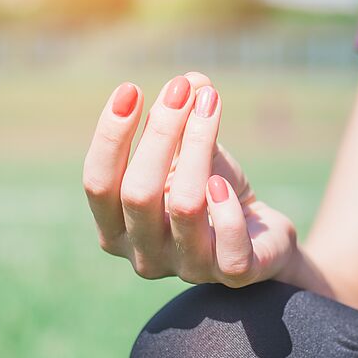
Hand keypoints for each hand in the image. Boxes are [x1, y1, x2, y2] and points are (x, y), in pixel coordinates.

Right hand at [83, 72, 297, 287]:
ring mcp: (188, 270)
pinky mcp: (233, 275)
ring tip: (211, 104)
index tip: (131, 89)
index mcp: (116, 229)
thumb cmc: (211, 190)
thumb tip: (192, 82)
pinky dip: (226, 208)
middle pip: (138, 193)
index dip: (110, 136)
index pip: (97, 185)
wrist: (260, 234)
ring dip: (198, 147)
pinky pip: (228, 245)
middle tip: (182, 89)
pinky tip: (225, 182)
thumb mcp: (191, 151)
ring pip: (185, 208)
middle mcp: (144, 256)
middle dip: (160, 133)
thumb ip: (183, 118)